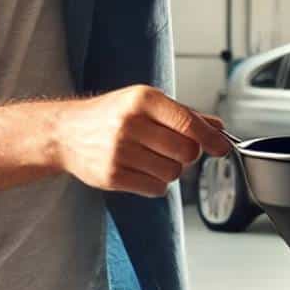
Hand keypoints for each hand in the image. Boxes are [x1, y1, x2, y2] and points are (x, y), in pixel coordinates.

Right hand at [57, 84, 229, 197]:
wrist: (66, 132)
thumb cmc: (112, 116)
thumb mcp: (145, 104)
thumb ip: (184, 115)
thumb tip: (220, 129)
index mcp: (142, 100)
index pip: (188, 124)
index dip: (211, 140)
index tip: (222, 148)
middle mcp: (131, 124)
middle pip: (186, 152)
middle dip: (188, 155)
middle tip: (173, 150)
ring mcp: (119, 151)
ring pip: (173, 173)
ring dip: (170, 170)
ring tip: (151, 158)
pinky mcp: (112, 176)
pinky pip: (156, 188)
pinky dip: (156, 183)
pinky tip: (141, 170)